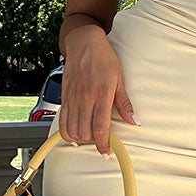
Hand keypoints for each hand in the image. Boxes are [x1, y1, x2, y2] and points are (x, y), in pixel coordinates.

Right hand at [59, 27, 139, 156]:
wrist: (84, 43)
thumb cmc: (103, 58)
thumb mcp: (119, 79)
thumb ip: (124, 103)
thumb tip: (134, 121)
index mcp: (101, 94)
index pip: (100, 127)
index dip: (103, 144)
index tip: (106, 152)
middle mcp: (84, 98)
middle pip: (85, 132)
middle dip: (93, 142)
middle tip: (101, 142)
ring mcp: (72, 98)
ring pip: (72, 129)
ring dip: (81, 139)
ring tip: (90, 139)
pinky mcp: (64, 97)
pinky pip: (62, 121)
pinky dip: (66, 132)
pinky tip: (73, 136)